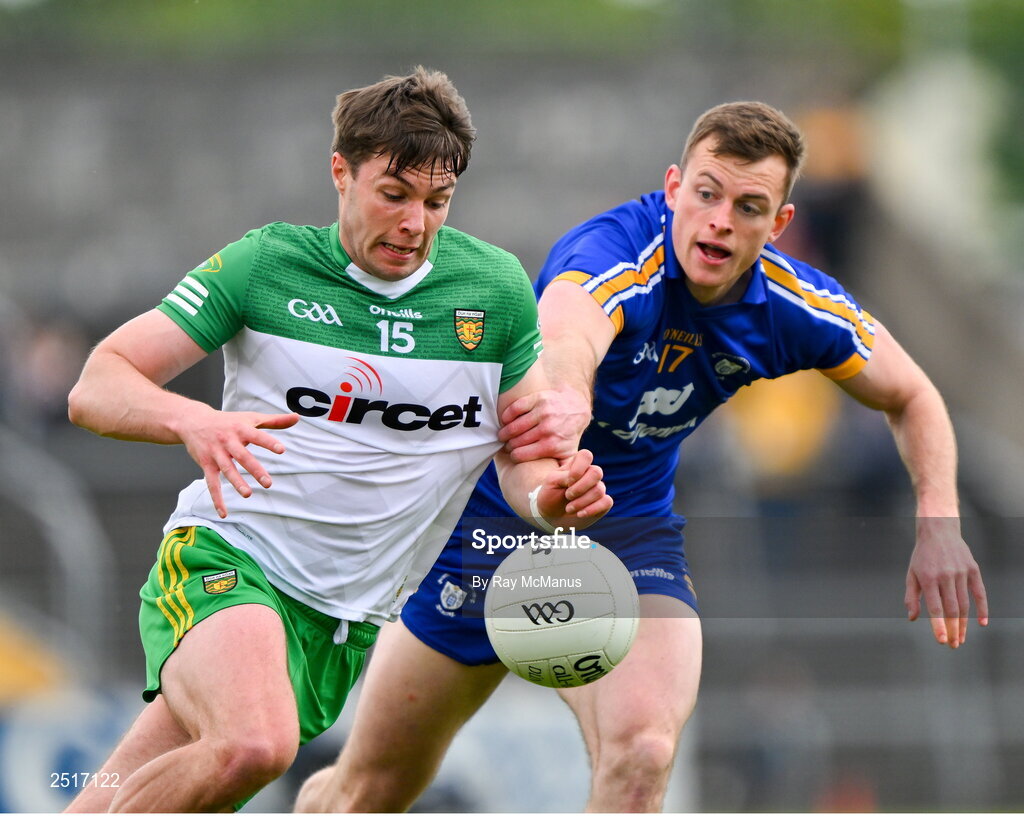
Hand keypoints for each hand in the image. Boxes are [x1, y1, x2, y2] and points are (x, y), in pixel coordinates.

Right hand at [178, 406, 299, 518]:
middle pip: (242, 456)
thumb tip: (297, 418)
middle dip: (255, 469)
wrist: (193, 421)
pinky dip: (217, 499)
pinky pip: (212, 483)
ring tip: (248, 494)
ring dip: (236, 482)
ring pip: (227, 470)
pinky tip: (224, 513)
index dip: (268, 442)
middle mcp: (228, 441)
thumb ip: (274, 421)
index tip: (281, 450)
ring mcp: (216, 454)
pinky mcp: (206, 465)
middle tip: (268, 483)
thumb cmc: (228, 421)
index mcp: (241, 429)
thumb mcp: (250, 418)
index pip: (257, 436)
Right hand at [499, 387, 591, 462]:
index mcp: (552, 445)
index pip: (520, 455)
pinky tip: (506, 421)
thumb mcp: (568, 453)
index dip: (513, 456)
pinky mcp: (538, 399)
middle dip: (508, 444)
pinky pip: (515, 409)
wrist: (574, 407)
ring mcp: (543, 412)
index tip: (512, 454)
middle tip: (506, 445)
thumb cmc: (566, 434)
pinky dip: (506, 416)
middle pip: (515, 441)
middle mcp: (548, 429)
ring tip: (503, 435)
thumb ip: (562, 469)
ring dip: (504, 431)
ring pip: (513, 426)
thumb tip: (554, 486)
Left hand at [535, 449, 611, 525]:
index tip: (568, 482)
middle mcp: (590, 474)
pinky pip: (607, 502)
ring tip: (569, 508)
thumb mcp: (552, 482)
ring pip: (599, 490)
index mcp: (577, 464)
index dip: (578, 469)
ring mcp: (598, 488)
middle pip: (597, 472)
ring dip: (581, 502)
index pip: (586, 456)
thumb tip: (580, 478)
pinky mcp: (603, 502)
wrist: (552, 514)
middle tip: (567, 496)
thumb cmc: (551, 494)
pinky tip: (580, 514)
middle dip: (580, 487)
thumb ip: (565, 476)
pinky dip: (592, 509)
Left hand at [905, 517, 987, 647]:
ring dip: (964, 624)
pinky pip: (980, 593)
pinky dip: (983, 609)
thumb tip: (913, 618)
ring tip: (961, 638)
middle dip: (952, 630)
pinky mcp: (973, 569)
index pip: (934, 607)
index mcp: (928, 577)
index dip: (938, 626)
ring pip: (965, 604)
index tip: (941, 641)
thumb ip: (911, 597)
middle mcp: (945, 575)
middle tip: (953, 645)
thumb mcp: (911, 573)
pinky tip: (982, 623)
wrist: (938, 530)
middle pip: (952, 609)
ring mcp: (961, 572)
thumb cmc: (923, 555)